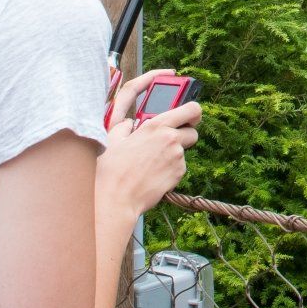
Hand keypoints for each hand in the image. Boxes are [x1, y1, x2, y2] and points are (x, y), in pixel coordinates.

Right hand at [98, 69, 200, 218]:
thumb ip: (124, 127)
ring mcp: (177, 157)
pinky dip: (170, 171)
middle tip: (166, 145)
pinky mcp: (179, 174)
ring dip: (173, 156)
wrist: (117, 197)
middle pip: (193, 133)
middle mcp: (171, 139)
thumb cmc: (112, 168)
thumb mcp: (113, 140)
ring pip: (184, 152)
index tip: (189, 119)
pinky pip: (179, 168)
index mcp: (157, 125)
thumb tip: (128, 123)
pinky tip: (153, 175)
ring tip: (151, 164)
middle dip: (184, 137)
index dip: (194, 114)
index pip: (192, 110)